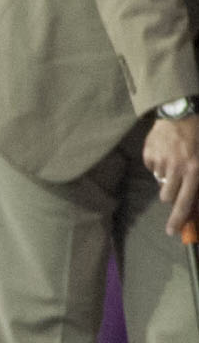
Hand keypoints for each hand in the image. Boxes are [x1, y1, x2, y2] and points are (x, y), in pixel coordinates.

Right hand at [143, 114, 198, 236]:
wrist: (182, 110)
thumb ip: (198, 179)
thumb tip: (192, 201)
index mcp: (194, 171)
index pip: (184, 202)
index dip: (177, 220)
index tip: (171, 232)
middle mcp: (177, 168)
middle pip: (167, 196)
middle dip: (170, 193)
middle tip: (176, 181)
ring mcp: (161, 161)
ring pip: (159, 181)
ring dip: (166, 176)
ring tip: (174, 159)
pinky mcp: (149, 154)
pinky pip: (151, 167)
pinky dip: (157, 163)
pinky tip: (165, 150)